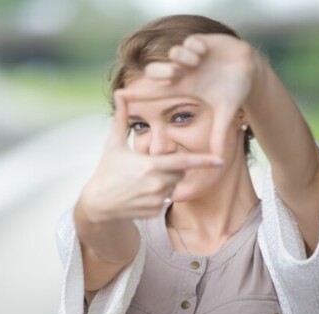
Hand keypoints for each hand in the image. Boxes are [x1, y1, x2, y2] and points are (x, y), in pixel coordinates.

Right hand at [78, 93, 223, 221]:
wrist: (97, 204)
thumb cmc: (106, 171)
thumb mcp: (112, 145)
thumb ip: (120, 119)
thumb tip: (119, 95)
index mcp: (149, 165)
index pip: (184, 161)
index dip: (204, 161)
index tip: (221, 160)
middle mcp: (156, 184)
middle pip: (179, 172)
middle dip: (171, 167)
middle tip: (149, 167)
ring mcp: (156, 200)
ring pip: (173, 186)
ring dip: (164, 181)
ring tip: (142, 181)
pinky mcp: (155, 212)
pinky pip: (165, 200)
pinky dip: (157, 195)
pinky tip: (140, 194)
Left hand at [117, 34, 259, 156]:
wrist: (251, 70)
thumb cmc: (235, 90)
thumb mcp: (226, 113)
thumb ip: (219, 133)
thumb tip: (219, 158)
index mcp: (183, 88)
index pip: (155, 92)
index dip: (138, 94)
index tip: (118, 96)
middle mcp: (183, 72)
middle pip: (156, 70)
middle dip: (162, 71)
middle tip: (177, 75)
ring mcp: (191, 57)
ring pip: (173, 53)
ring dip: (184, 58)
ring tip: (198, 62)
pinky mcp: (201, 42)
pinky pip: (190, 42)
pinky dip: (196, 47)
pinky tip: (206, 52)